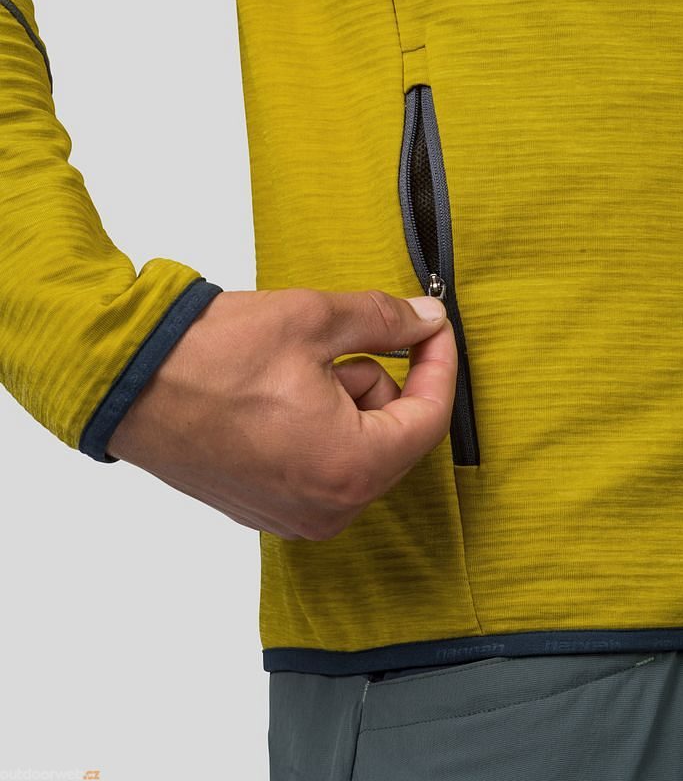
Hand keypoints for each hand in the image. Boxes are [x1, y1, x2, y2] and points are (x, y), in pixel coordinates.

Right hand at [106, 287, 456, 539]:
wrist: (126, 382)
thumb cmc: (211, 357)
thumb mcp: (314, 320)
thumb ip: (385, 321)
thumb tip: (426, 321)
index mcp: (350, 468)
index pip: (428, 420)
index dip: (438, 365)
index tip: (432, 330)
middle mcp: (327, 509)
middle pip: (391, 438)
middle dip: (375, 384)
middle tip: (328, 349)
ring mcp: (292, 516)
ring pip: (355, 451)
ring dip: (342, 404)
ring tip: (288, 374)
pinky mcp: (264, 510)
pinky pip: (319, 467)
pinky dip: (314, 429)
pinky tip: (273, 398)